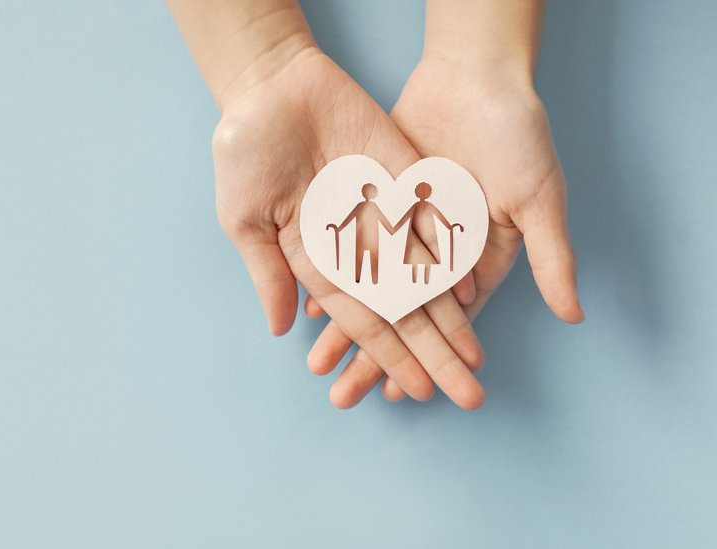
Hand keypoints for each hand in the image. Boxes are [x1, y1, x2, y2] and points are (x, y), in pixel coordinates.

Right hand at [214, 45, 484, 408]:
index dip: (389, 355)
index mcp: (317, 261)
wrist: (271, 87)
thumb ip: (268, 272)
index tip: (416, 390)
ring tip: (476, 357)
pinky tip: (472, 290)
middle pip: (403, 310)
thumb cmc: (245, 153)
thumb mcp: (245, 219)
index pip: (362, 319)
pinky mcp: (407, 179)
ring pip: (427, 277)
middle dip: (433, 352)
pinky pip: (436, 223)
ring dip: (452, 319)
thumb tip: (282, 329)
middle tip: (466, 394)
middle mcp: (358, 246)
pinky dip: (454, 256)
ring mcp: (385, 214)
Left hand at [307, 56, 583, 402]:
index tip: (401, 397)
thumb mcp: (539, 196)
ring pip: (366, 290)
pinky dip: (328, 276)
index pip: (442, 325)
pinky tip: (307, 308)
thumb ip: (550, 255)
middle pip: (397, 317)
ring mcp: (399, 229)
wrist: (473, 77)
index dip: (423, 359)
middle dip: (372, 358)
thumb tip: (573, 314)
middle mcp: (432, 253)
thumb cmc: (517, 135)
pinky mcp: (373, 202)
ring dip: (344, 327)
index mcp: (472, 259)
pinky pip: (346, 250)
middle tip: (343, 397)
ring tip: (318, 365)